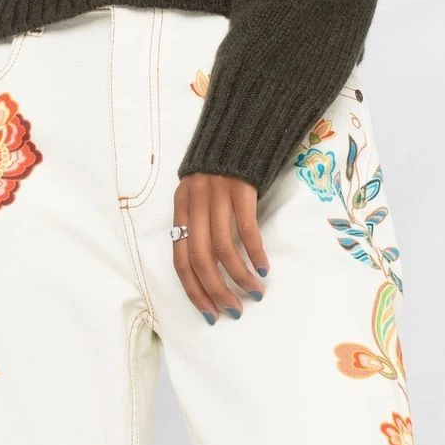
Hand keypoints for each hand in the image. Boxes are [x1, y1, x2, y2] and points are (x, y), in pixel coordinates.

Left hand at [172, 173, 267, 322]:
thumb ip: (198, 226)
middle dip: (216, 290)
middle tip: (234, 310)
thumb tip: (208, 271)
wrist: (237, 131)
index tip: (209, 312)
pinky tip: (263, 267)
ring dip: (239, 277)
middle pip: (199, 258)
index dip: (193, 290)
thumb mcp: (197, 196)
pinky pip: (246, 228)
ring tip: (254, 292)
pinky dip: (255, 253)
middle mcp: (194, 203)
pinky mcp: (241, 187)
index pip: (180, 259)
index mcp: (180, 208)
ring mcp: (217, 194)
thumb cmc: (218, 171)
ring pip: (223, 247)